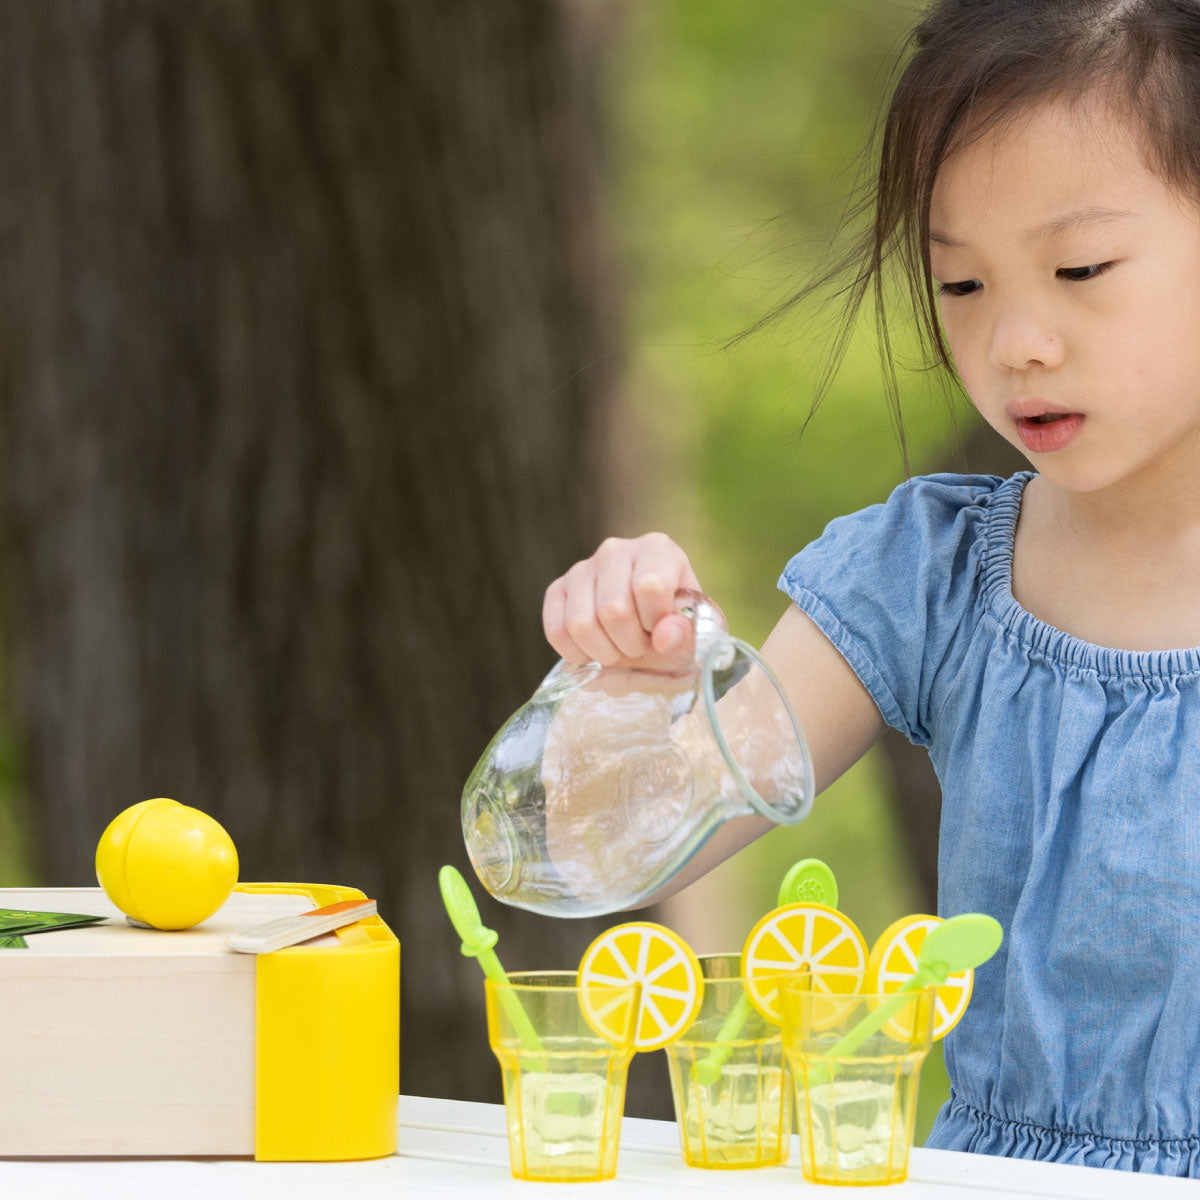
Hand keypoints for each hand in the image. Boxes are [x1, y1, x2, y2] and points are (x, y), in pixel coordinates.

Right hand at [543, 533, 702, 671]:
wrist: (649, 635)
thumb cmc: (675, 629)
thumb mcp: (692, 634)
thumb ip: (685, 634)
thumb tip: (664, 637)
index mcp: (657, 549)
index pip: (649, 587)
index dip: (656, 622)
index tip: (662, 630)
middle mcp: (615, 550)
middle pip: (613, 610)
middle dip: (630, 643)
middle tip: (642, 645)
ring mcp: (581, 568)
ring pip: (582, 624)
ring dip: (605, 652)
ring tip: (620, 647)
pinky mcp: (557, 590)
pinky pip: (557, 631)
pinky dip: (577, 654)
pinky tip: (596, 650)